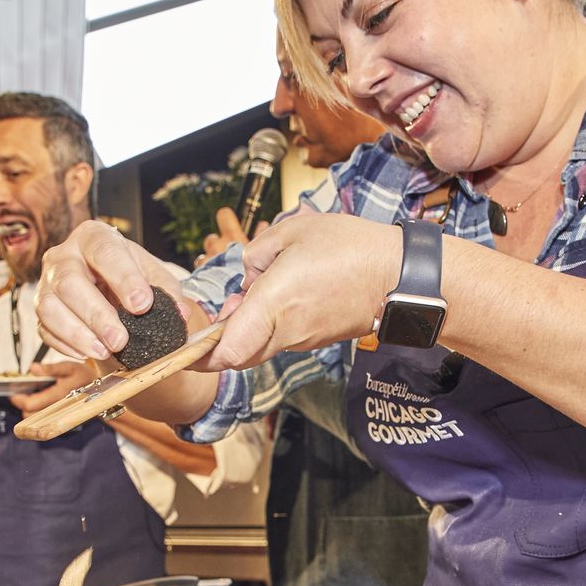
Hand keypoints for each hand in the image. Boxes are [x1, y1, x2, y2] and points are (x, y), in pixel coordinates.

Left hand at [9, 360, 93, 414]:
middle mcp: (59, 409)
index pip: (30, 405)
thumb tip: (32, 369)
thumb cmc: (84, 376)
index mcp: (60, 394)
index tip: (14, 392)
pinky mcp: (62, 421)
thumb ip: (50, 368)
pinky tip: (41, 403)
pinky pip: (44, 421)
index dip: (18, 399)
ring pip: (35, 420)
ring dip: (30, 410)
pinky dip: (38, 413)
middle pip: (30, 415)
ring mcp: (60, 417)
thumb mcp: (69, 367)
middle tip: (21, 394)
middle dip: (22, 405)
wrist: (102, 391)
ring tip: (32, 397)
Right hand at [37, 221, 193, 362]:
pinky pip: (45, 329)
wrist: (107, 284)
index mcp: (93, 236)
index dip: (123, 278)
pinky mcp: (40, 311)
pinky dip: (66, 344)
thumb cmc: (128, 274)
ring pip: (50, 307)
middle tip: (120, 340)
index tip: (142, 304)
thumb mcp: (151, 273)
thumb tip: (180, 313)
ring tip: (104, 352)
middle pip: (70, 282)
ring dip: (77, 333)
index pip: (105, 252)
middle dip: (96, 314)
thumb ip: (167, 290)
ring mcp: (47, 283)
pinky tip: (88, 354)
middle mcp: (63, 255)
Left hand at [202, 214, 401, 370]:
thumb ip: (258, 252)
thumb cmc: (351, 248)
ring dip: (246, 327)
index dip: (199, 355)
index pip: (226, 353)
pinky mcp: (317, 338)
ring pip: (259, 345)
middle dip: (219, 340)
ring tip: (256, 291)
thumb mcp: (295, 230)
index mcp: (273, 304)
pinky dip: (270, 324)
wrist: (401, 276)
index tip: (185, 347)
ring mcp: (302, 339)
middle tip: (221, 310)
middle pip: (237, 354)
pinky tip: (282, 294)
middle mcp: (285, 330)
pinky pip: (281, 338)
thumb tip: (247, 276)